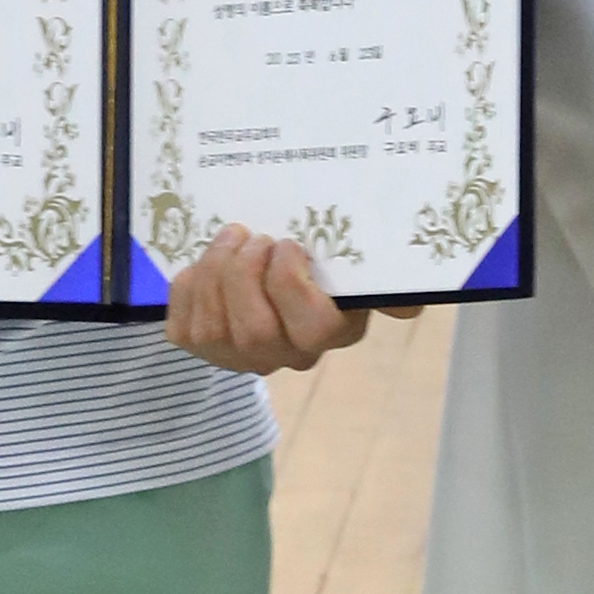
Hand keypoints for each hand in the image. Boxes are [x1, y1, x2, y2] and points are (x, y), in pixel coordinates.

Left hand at [165, 225, 372, 372]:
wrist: (271, 266)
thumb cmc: (321, 257)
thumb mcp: (356, 260)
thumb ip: (384, 276)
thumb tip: (409, 306)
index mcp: (333, 330)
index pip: (315, 328)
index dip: (291, 284)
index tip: (289, 244)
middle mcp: (288, 354)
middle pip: (255, 332)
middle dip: (245, 274)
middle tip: (252, 236)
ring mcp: (241, 357)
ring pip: (214, 330)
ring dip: (214, 273)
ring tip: (230, 239)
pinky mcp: (202, 348)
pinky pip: (183, 329)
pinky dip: (187, 290)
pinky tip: (202, 265)